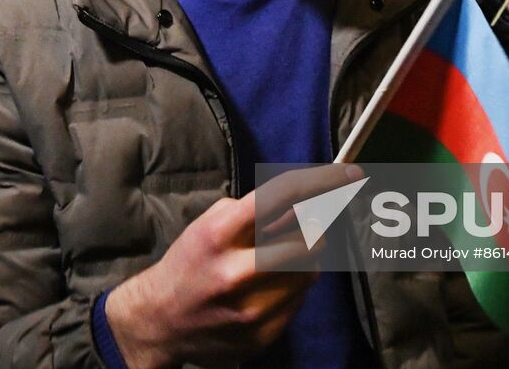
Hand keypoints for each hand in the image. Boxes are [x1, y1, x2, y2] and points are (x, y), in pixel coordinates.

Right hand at [106, 164, 358, 366]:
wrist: (158, 321)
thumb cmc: (190, 262)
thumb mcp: (209, 224)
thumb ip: (255, 212)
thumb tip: (306, 200)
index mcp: (218, 235)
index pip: (281, 196)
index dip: (322, 180)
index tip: (349, 172)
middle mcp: (235, 273)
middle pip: (308, 240)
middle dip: (313, 228)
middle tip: (303, 226)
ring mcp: (250, 310)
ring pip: (311, 272)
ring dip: (304, 259)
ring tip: (278, 260)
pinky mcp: (261, 336)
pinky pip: (300, 301)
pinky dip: (293, 287)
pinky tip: (268, 287)